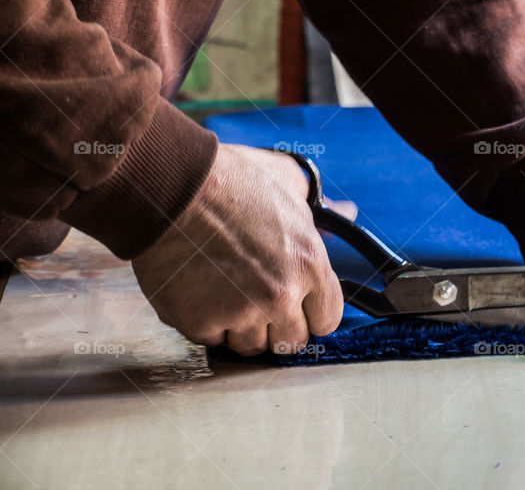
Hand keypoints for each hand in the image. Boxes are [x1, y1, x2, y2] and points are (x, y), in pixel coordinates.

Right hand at [131, 144, 342, 354]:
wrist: (172, 187)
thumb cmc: (230, 182)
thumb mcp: (289, 187)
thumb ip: (321, 210)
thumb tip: (348, 211)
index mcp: (309, 265)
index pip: (327, 319)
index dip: (312, 312)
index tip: (299, 305)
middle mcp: (280, 296)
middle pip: (291, 341)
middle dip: (279, 325)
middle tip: (258, 299)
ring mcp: (240, 313)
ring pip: (250, 347)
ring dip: (241, 327)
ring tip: (227, 291)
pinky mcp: (200, 323)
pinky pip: (211, 340)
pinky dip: (206, 323)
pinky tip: (201, 292)